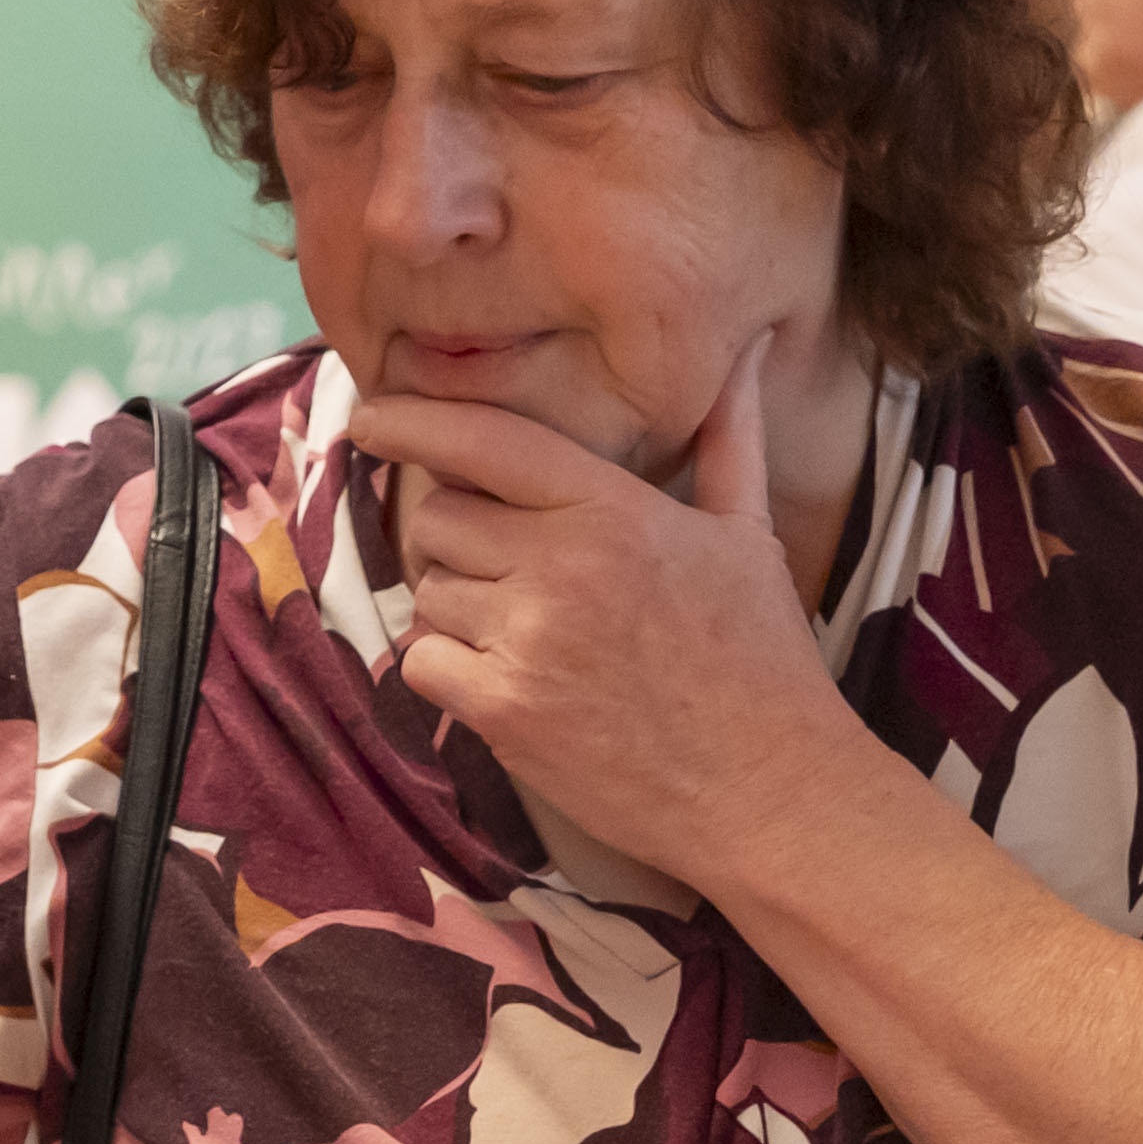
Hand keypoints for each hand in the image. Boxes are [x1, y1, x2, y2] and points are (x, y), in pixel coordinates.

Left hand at [346, 337, 858, 882]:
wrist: (769, 791)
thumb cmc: (762, 660)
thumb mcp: (749, 534)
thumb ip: (730, 435)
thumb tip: (749, 352)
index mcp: (615, 510)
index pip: (487, 440)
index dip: (415, 420)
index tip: (373, 415)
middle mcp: (563, 567)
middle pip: (441, 516)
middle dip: (460, 536)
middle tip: (510, 568)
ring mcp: (529, 641)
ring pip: (429, 590)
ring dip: (459, 605)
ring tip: (530, 632)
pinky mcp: (506, 712)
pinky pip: (423, 661)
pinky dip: (449, 667)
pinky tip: (509, 678)